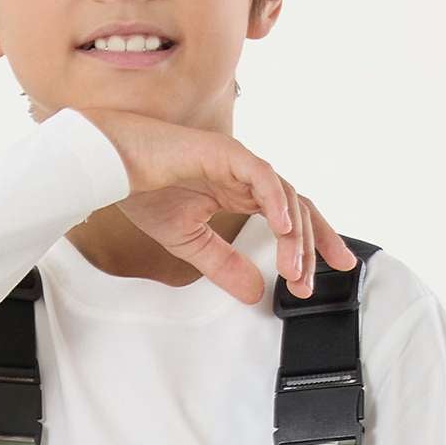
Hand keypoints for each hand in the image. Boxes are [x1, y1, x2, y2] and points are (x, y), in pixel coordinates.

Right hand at [72, 108, 356, 306]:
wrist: (112, 165)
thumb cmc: (144, 192)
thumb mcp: (190, 243)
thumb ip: (224, 266)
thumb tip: (255, 292)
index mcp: (240, 192)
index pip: (290, 216)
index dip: (315, 241)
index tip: (333, 269)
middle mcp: (246, 176)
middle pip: (298, 207)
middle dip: (311, 246)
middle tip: (308, 283)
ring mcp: (238, 162)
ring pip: (284, 196)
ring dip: (292, 235)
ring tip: (293, 268)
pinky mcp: (225, 152)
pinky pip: (261, 175)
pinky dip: (276, 200)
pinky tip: (282, 226)